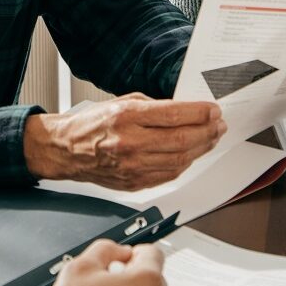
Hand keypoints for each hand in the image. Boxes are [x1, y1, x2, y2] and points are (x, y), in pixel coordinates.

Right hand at [23, 94, 226, 189]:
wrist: (66, 150)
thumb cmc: (91, 124)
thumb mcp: (121, 102)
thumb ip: (153, 106)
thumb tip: (185, 111)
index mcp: (126, 117)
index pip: (174, 115)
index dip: (200, 113)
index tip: (213, 110)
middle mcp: (130, 143)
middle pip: (182, 140)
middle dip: (207, 131)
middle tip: (219, 125)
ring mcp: (133, 166)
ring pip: (180, 160)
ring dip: (201, 149)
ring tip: (211, 139)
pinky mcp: (134, 183)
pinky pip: (169, 175)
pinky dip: (185, 164)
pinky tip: (192, 154)